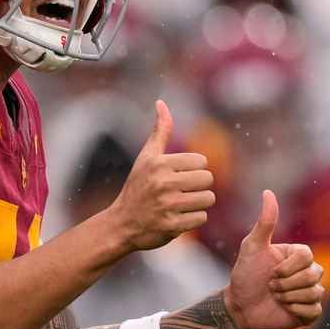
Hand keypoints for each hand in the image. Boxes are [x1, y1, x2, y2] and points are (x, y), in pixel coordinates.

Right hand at [104, 100, 214, 250]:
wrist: (121, 224)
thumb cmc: (137, 187)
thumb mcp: (146, 157)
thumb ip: (159, 131)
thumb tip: (161, 103)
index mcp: (159, 163)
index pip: (201, 162)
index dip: (193, 170)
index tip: (178, 177)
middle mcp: (164, 183)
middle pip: (207, 180)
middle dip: (198, 187)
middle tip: (181, 192)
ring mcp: (169, 205)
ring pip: (208, 199)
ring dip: (198, 204)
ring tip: (181, 204)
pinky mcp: (173, 226)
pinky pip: (201, 218)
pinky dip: (193, 219)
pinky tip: (177, 217)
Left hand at [224, 190, 323, 328]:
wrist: (240, 305)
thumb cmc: (245, 273)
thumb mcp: (252, 246)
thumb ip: (265, 222)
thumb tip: (268, 192)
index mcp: (298, 255)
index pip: (307, 256)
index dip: (287, 267)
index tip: (270, 272)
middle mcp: (309, 272)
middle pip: (313, 275)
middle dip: (285, 283)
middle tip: (271, 286)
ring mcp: (311, 292)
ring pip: (314, 293)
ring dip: (288, 297)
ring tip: (275, 297)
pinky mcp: (310, 312)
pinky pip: (314, 311)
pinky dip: (295, 310)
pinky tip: (283, 309)